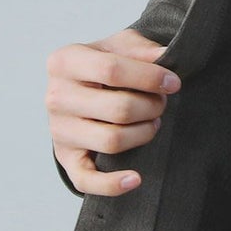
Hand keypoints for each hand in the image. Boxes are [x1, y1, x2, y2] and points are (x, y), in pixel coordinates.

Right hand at [46, 29, 181, 195]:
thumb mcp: (120, 45)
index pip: (112, 69)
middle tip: (161, 102)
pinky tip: (136, 179)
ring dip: (144, 133)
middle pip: (118, 108)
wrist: (78, 89)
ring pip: (112, 140)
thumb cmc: (104, 65)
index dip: (150, 77)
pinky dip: (112, 184)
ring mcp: (58, 130)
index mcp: (65, 61)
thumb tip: (165, 57)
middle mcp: (56, 96)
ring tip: (153, 122)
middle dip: (152, 106)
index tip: (174, 83)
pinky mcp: (65, 158)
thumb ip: (141, 48)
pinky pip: (86, 180)